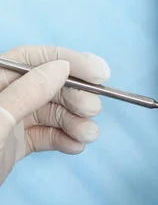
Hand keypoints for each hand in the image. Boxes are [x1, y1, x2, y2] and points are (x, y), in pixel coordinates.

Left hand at [0, 46, 109, 184]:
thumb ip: (28, 91)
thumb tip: (62, 67)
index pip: (32, 58)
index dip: (70, 61)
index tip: (101, 73)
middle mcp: (0, 98)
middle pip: (47, 85)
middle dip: (75, 97)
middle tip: (94, 110)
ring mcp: (6, 122)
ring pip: (50, 112)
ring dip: (75, 122)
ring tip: (88, 136)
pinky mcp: (13, 145)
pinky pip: (44, 135)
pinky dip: (64, 140)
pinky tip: (75, 146)